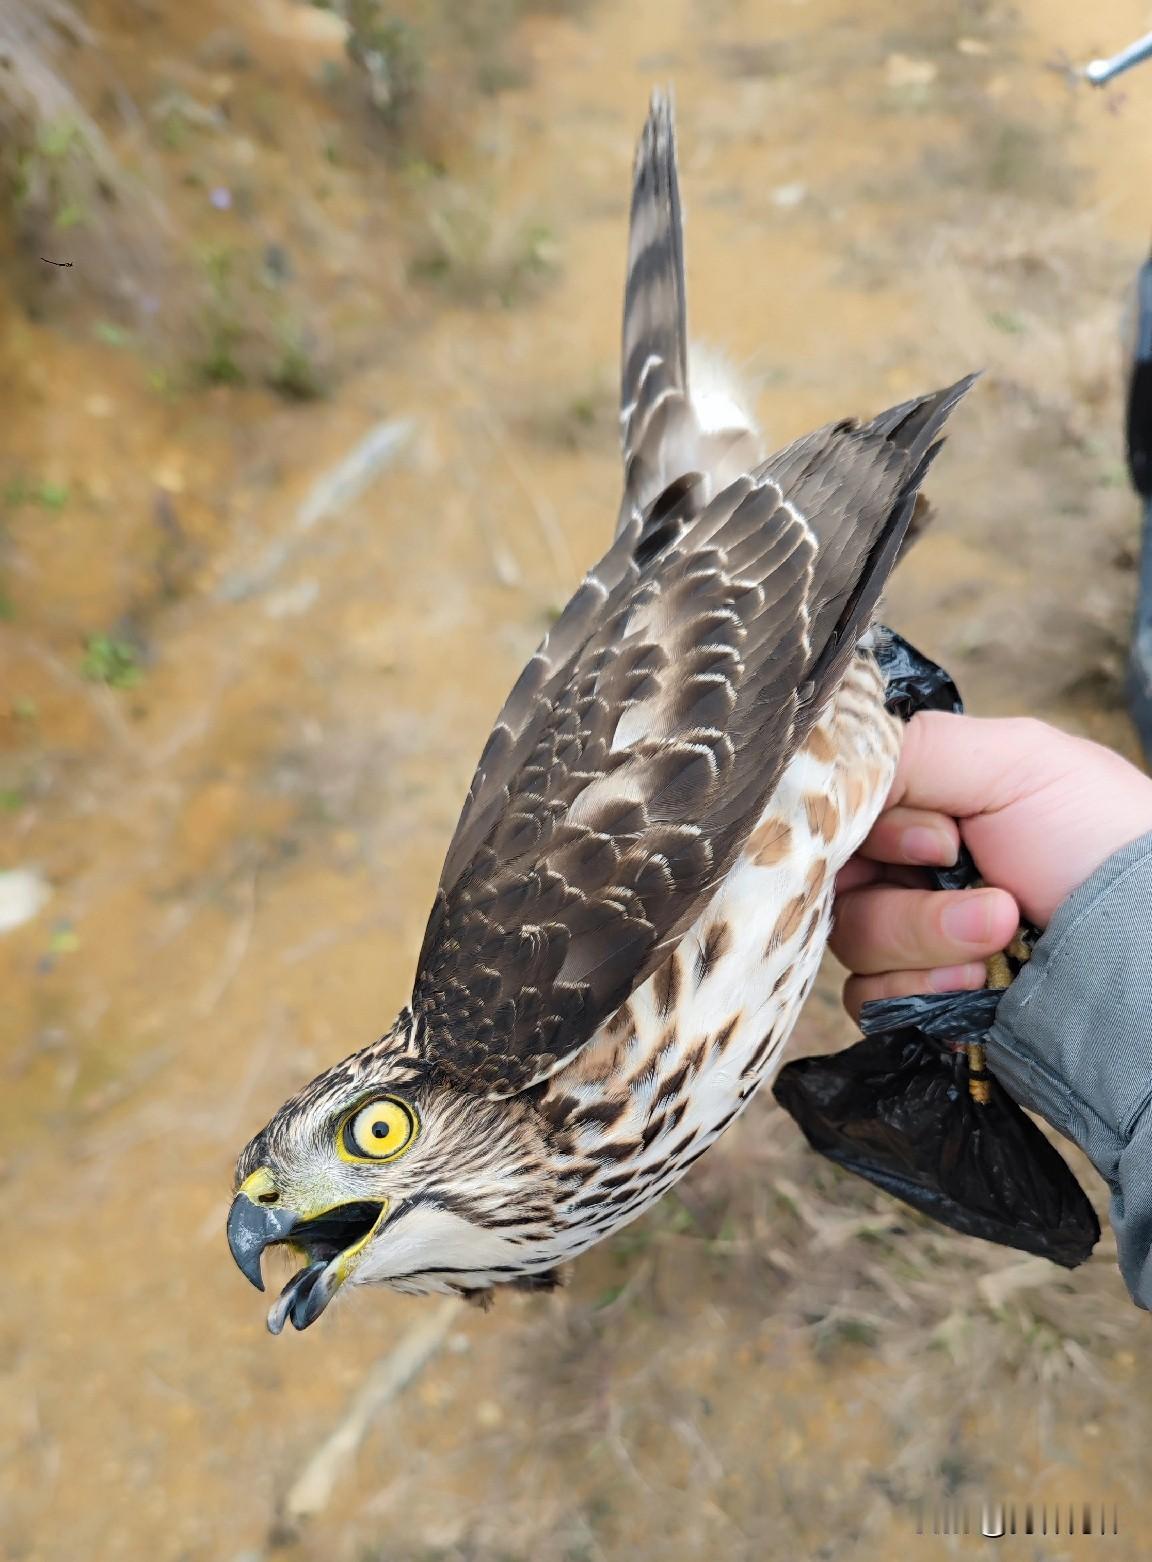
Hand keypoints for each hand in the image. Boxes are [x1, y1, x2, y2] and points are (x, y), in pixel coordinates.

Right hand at [831, 712, 1151, 1019]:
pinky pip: (865, 997)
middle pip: (838, 881)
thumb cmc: (1098, 840)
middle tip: (994, 903)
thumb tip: (822, 765)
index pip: (840, 811)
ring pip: (851, 941)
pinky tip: (978, 985)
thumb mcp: (1016, 758)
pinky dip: (919, 991)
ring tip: (1000, 941)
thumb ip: (909, 747)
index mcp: (926, 802)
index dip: (876, 832)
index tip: (943, 842)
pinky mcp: (917, 997)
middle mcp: (908, 867)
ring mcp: (912, 935)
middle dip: (909, 902)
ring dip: (925, 943)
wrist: (1145, 955)